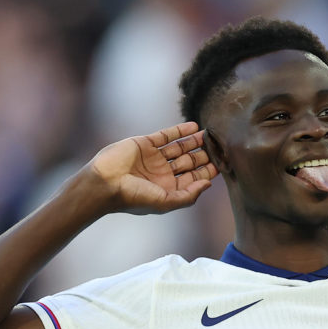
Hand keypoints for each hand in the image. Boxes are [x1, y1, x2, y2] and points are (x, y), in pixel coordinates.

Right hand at [89, 121, 217, 213]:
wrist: (105, 183)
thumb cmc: (134, 197)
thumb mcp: (165, 202)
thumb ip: (189, 196)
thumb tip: (209, 185)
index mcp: (168, 188)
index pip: (193, 178)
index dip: (208, 172)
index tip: (223, 163)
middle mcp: (163, 173)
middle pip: (189, 162)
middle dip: (204, 155)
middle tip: (220, 146)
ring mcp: (154, 157)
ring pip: (179, 147)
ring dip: (194, 141)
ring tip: (210, 135)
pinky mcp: (145, 144)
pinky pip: (166, 135)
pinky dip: (180, 130)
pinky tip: (194, 126)